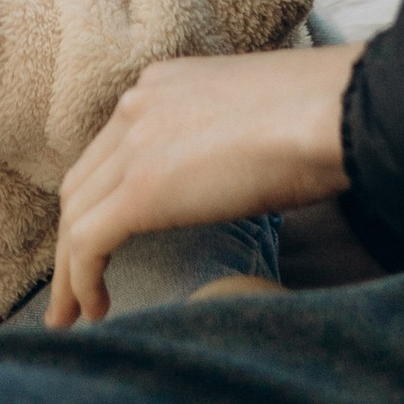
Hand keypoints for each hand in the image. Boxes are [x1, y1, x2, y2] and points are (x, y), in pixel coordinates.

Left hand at [46, 46, 357, 327]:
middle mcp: (137, 106)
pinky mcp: (142, 189)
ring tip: (75, 316)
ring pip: (76, 215)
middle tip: (72, 292)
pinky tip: (97, 311)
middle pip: (83, 185)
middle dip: (73, 240)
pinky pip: (88, 241)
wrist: (334, 110)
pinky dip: (82, 281)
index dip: (100, 202)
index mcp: (163, 87)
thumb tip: (231, 181)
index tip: (102, 245)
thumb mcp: (254, 118)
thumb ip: (223, 142)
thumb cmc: (322, 116)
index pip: (112, 152)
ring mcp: (135, 144)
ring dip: (69, 272)